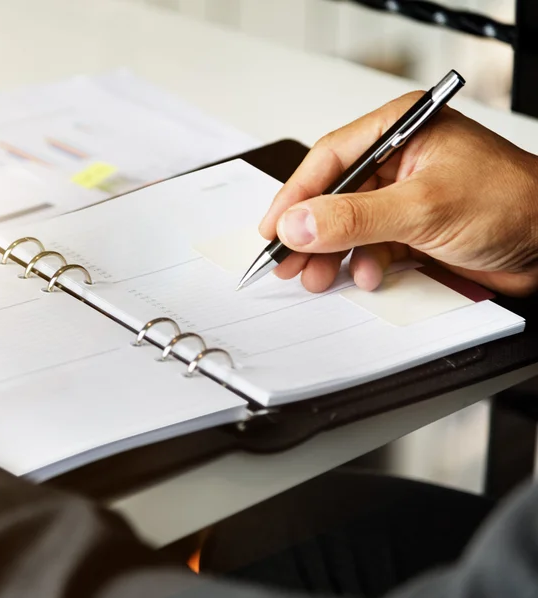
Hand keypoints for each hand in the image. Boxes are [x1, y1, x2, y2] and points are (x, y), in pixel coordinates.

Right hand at [259, 92, 537, 296]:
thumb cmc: (512, 203)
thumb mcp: (423, 207)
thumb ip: (355, 217)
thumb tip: (299, 222)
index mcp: (401, 131)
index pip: (330, 159)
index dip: (296, 195)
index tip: (273, 228)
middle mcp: (399, 161)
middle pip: (334, 195)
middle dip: (310, 231)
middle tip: (287, 260)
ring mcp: (403, 198)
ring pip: (348, 225)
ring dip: (332, 254)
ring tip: (319, 276)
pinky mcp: (410, 229)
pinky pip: (370, 246)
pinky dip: (362, 264)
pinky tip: (367, 275)